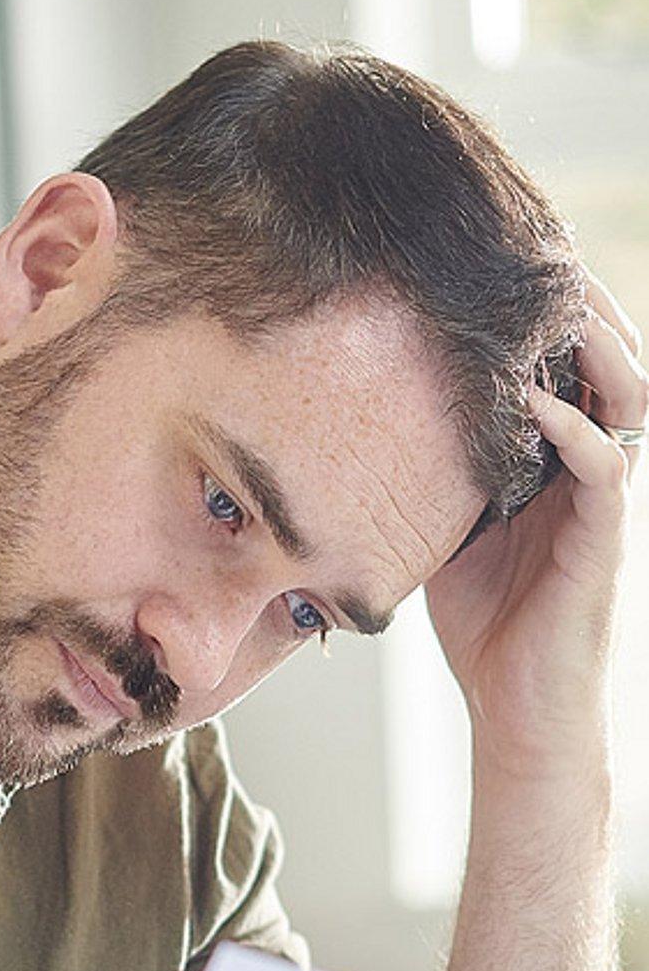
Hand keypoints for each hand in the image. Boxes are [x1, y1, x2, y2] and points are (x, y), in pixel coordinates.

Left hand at [424, 273, 645, 761]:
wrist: (516, 709)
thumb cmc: (481, 622)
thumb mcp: (441, 531)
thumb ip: (426, 478)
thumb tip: (350, 431)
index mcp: (553, 463)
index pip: (564, 371)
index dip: (545, 321)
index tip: (502, 269)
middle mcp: (587, 471)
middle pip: (604, 368)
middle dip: (577, 313)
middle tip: (538, 261)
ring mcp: (601, 503)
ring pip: (620, 403)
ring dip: (590, 352)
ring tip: (552, 306)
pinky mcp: (605, 540)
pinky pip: (606, 469)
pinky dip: (574, 430)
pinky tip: (537, 403)